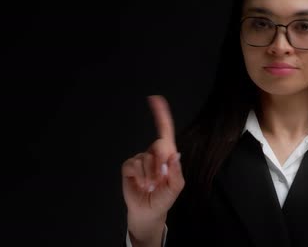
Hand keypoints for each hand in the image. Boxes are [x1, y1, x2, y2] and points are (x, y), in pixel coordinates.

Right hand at [121, 95, 184, 233]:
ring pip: (146, 159)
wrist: (148, 211)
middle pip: (159, 144)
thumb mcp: (175, 187)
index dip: (161, 114)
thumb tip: (174, 154)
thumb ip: (176, 171)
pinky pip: (134, 164)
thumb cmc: (164, 197)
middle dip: (161, 163)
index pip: (165, 131)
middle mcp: (154, 153)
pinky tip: (141, 184)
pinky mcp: (129, 166)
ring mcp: (140, 159)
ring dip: (150, 175)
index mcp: (167, 155)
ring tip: (151, 186)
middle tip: (161, 178)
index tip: (156, 99)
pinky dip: (139, 176)